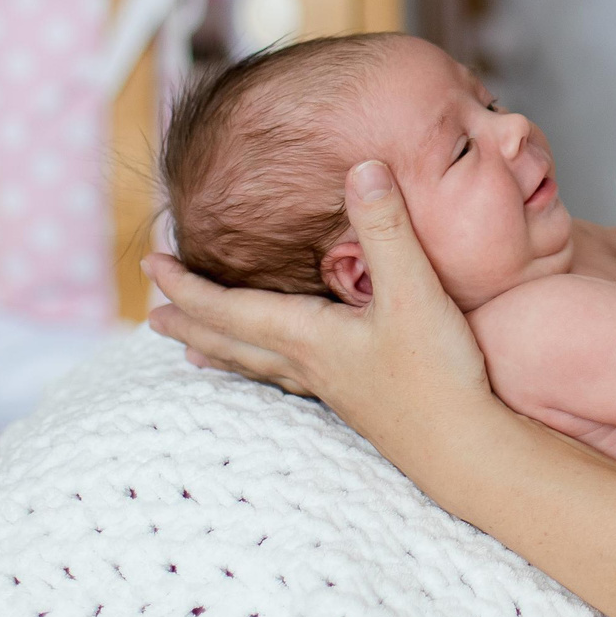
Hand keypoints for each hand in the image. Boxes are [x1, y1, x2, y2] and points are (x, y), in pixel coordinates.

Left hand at [147, 160, 504, 459]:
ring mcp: (331, 387)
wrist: (464, 448)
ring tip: (192, 354)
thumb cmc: (438, 372)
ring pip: (258, 366)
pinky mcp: (357, 402)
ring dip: (219, 353)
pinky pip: (290, 380)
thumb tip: (364, 168)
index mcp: (308, 336)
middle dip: (190, 323)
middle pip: (231, 342)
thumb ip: (387, 229)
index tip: (152, 263)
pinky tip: (283, 373)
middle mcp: (308, 364)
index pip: (229, 307)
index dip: (187, 285)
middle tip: (153, 316)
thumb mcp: (415, 290)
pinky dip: (265, 370)